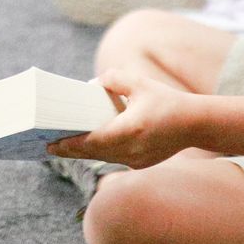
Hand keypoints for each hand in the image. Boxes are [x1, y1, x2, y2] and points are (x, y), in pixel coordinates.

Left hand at [48, 69, 195, 169]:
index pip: (93, 141)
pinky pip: (115, 158)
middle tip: (49, 147)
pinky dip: (102, 152)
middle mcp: (131, 150)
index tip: (51, 144)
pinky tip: (90, 146)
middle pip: (94, 153)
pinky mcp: (140, 164)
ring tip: (64, 147)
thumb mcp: (140, 83)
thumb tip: (95, 83)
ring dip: (85, 153)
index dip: (70, 144)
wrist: (195, 123)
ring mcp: (136, 160)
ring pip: (103, 157)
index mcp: (130, 130)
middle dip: (71, 151)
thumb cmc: (167, 101)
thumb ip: (114, 79)